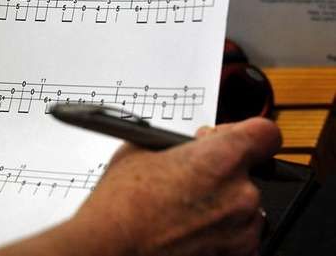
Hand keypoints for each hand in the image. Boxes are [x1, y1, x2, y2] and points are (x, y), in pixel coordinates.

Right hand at [0, 118, 280, 255]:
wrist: (110, 248)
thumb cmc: (121, 203)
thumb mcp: (142, 148)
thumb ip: (178, 143)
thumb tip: (186, 146)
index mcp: (221, 158)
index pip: (266, 133)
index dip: (247, 132)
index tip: (230, 137)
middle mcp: (241, 193)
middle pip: (249, 170)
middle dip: (222, 168)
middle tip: (190, 174)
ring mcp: (241, 229)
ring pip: (244, 203)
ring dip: (222, 200)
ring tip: (184, 204)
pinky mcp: (236, 255)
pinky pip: (238, 232)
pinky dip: (219, 227)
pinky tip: (186, 224)